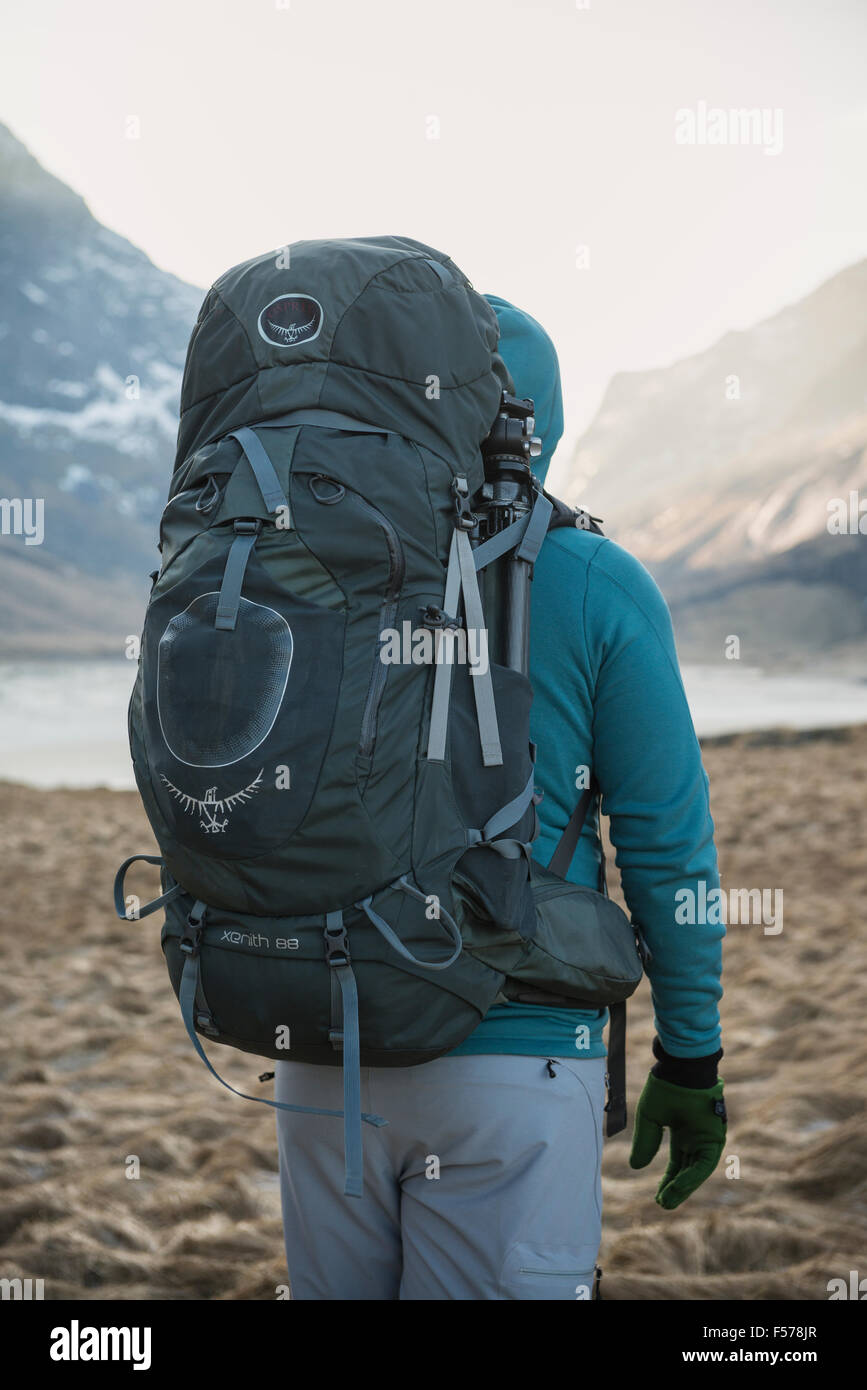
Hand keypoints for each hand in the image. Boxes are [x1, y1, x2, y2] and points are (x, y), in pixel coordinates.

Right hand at [628, 1071, 726, 1209]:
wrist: (681, 1068)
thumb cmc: (666, 1086)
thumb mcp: (649, 1118)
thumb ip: (645, 1142)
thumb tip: (636, 1168)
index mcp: (684, 1131)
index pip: (678, 1163)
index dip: (669, 1180)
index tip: (659, 1195)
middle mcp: (697, 1137)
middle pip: (688, 1170)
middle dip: (676, 1189)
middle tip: (663, 1204)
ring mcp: (707, 1138)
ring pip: (697, 1171)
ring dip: (683, 1188)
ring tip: (667, 1202)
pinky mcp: (715, 1139)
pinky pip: (704, 1164)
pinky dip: (691, 1178)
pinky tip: (676, 1188)